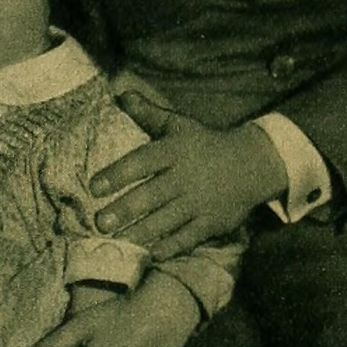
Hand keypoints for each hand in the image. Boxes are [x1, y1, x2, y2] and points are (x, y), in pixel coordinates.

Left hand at [93, 90, 284, 259]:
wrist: (252, 164)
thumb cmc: (204, 143)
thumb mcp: (178, 124)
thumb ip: (148, 113)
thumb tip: (120, 92)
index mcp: (175, 151)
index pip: (142, 161)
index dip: (117, 174)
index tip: (94, 187)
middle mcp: (186, 177)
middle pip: (152, 195)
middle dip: (125, 210)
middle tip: (100, 223)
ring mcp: (200, 202)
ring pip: (166, 220)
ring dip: (141, 233)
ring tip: (117, 243)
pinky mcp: (212, 222)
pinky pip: (188, 238)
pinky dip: (170, 247)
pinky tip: (150, 254)